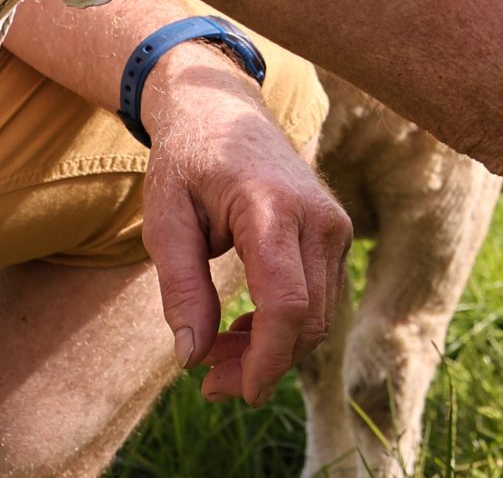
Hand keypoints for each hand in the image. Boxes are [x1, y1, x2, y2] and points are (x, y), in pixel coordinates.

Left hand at [140, 43, 353, 404]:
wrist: (224, 108)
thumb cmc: (187, 162)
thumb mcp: (165, 221)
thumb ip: (181, 288)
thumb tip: (191, 358)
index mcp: (272, 208)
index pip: (286, 303)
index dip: (265, 359)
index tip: (235, 393)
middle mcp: (317, 216)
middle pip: (307, 319)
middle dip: (261, 364)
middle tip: (207, 381)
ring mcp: (335, 224)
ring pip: (319, 315)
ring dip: (273, 349)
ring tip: (217, 355)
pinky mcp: (337, 233)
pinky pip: (321, 297)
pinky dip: (286, 326)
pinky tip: (244, 328)